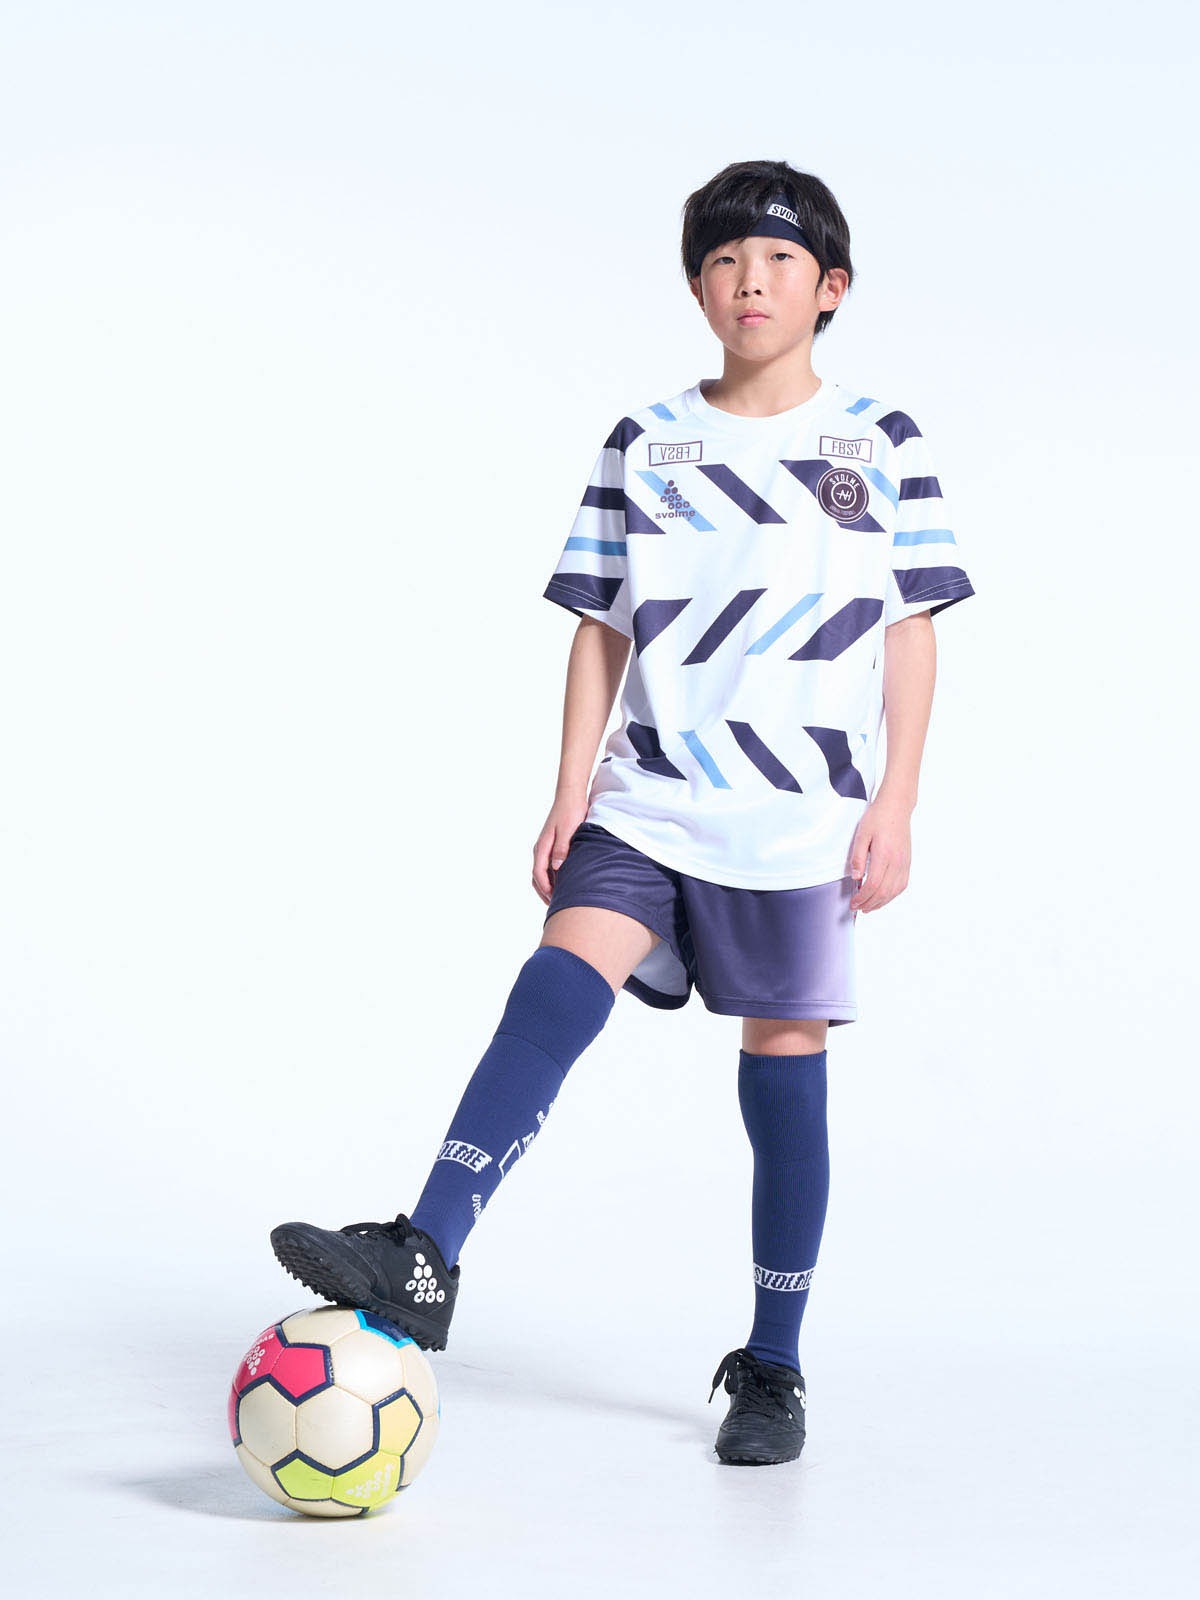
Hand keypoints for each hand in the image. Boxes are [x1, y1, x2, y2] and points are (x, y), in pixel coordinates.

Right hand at [532, 796, 590, 905]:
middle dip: (544, 892)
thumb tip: (556, 868)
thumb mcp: (569, 830)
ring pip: (541, 872)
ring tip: (558, 899)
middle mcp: (540, 848)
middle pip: (536, 876)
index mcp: (542, 846)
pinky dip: (551, 878)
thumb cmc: (571, 812)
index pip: (538, 873)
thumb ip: (562, 849)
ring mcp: (544, 847)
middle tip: (556, 907)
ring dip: (547, 886)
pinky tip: (563, 883)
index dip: (545, 889)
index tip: (554, 900)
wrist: (571, 796)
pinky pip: (547, 866)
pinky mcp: (551, 846)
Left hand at [848, 796, 912, 913]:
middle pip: (884, 892)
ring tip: (868, 907)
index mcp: (884, 854)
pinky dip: (891, 895)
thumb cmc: (878, 818)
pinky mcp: (907, 863)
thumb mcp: (861, 834)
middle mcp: (897, 861)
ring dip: (881, 903)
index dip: (863, 897)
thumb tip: (856, 877)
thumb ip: (857, 856)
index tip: (853, 902)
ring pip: (894, 891)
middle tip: (857, 908)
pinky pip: (902, 885)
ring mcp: (904, 863)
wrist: (896, 808)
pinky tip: (882, 897)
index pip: (873, 884)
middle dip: (869, 904)